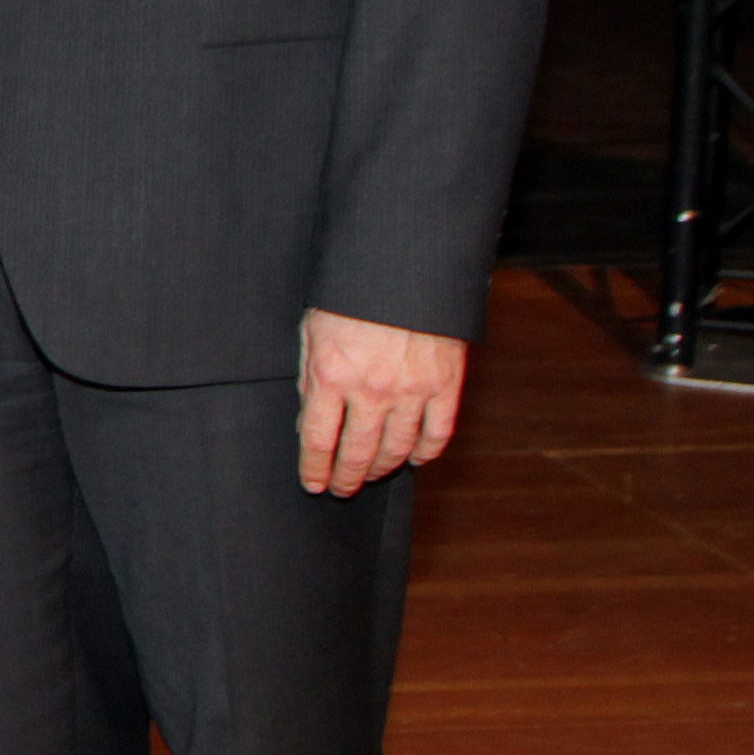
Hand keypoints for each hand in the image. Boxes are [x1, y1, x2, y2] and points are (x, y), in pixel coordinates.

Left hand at [298, 308, 465, 495]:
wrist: (406, 265)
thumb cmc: (350, 295)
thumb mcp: (312, 330)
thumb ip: (310, 377)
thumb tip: (309, 421)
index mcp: (330, 375)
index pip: (317, 440)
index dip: (314, 469)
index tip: (313, 484)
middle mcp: (371, 389)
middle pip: (357, 453)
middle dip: (347, 477)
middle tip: (342, 489)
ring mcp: (412, 390)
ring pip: (397, 449)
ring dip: (381, 469)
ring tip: (371, 476)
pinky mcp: (446, 383)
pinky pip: (437, 433)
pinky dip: (425, 452)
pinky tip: (413, 459)